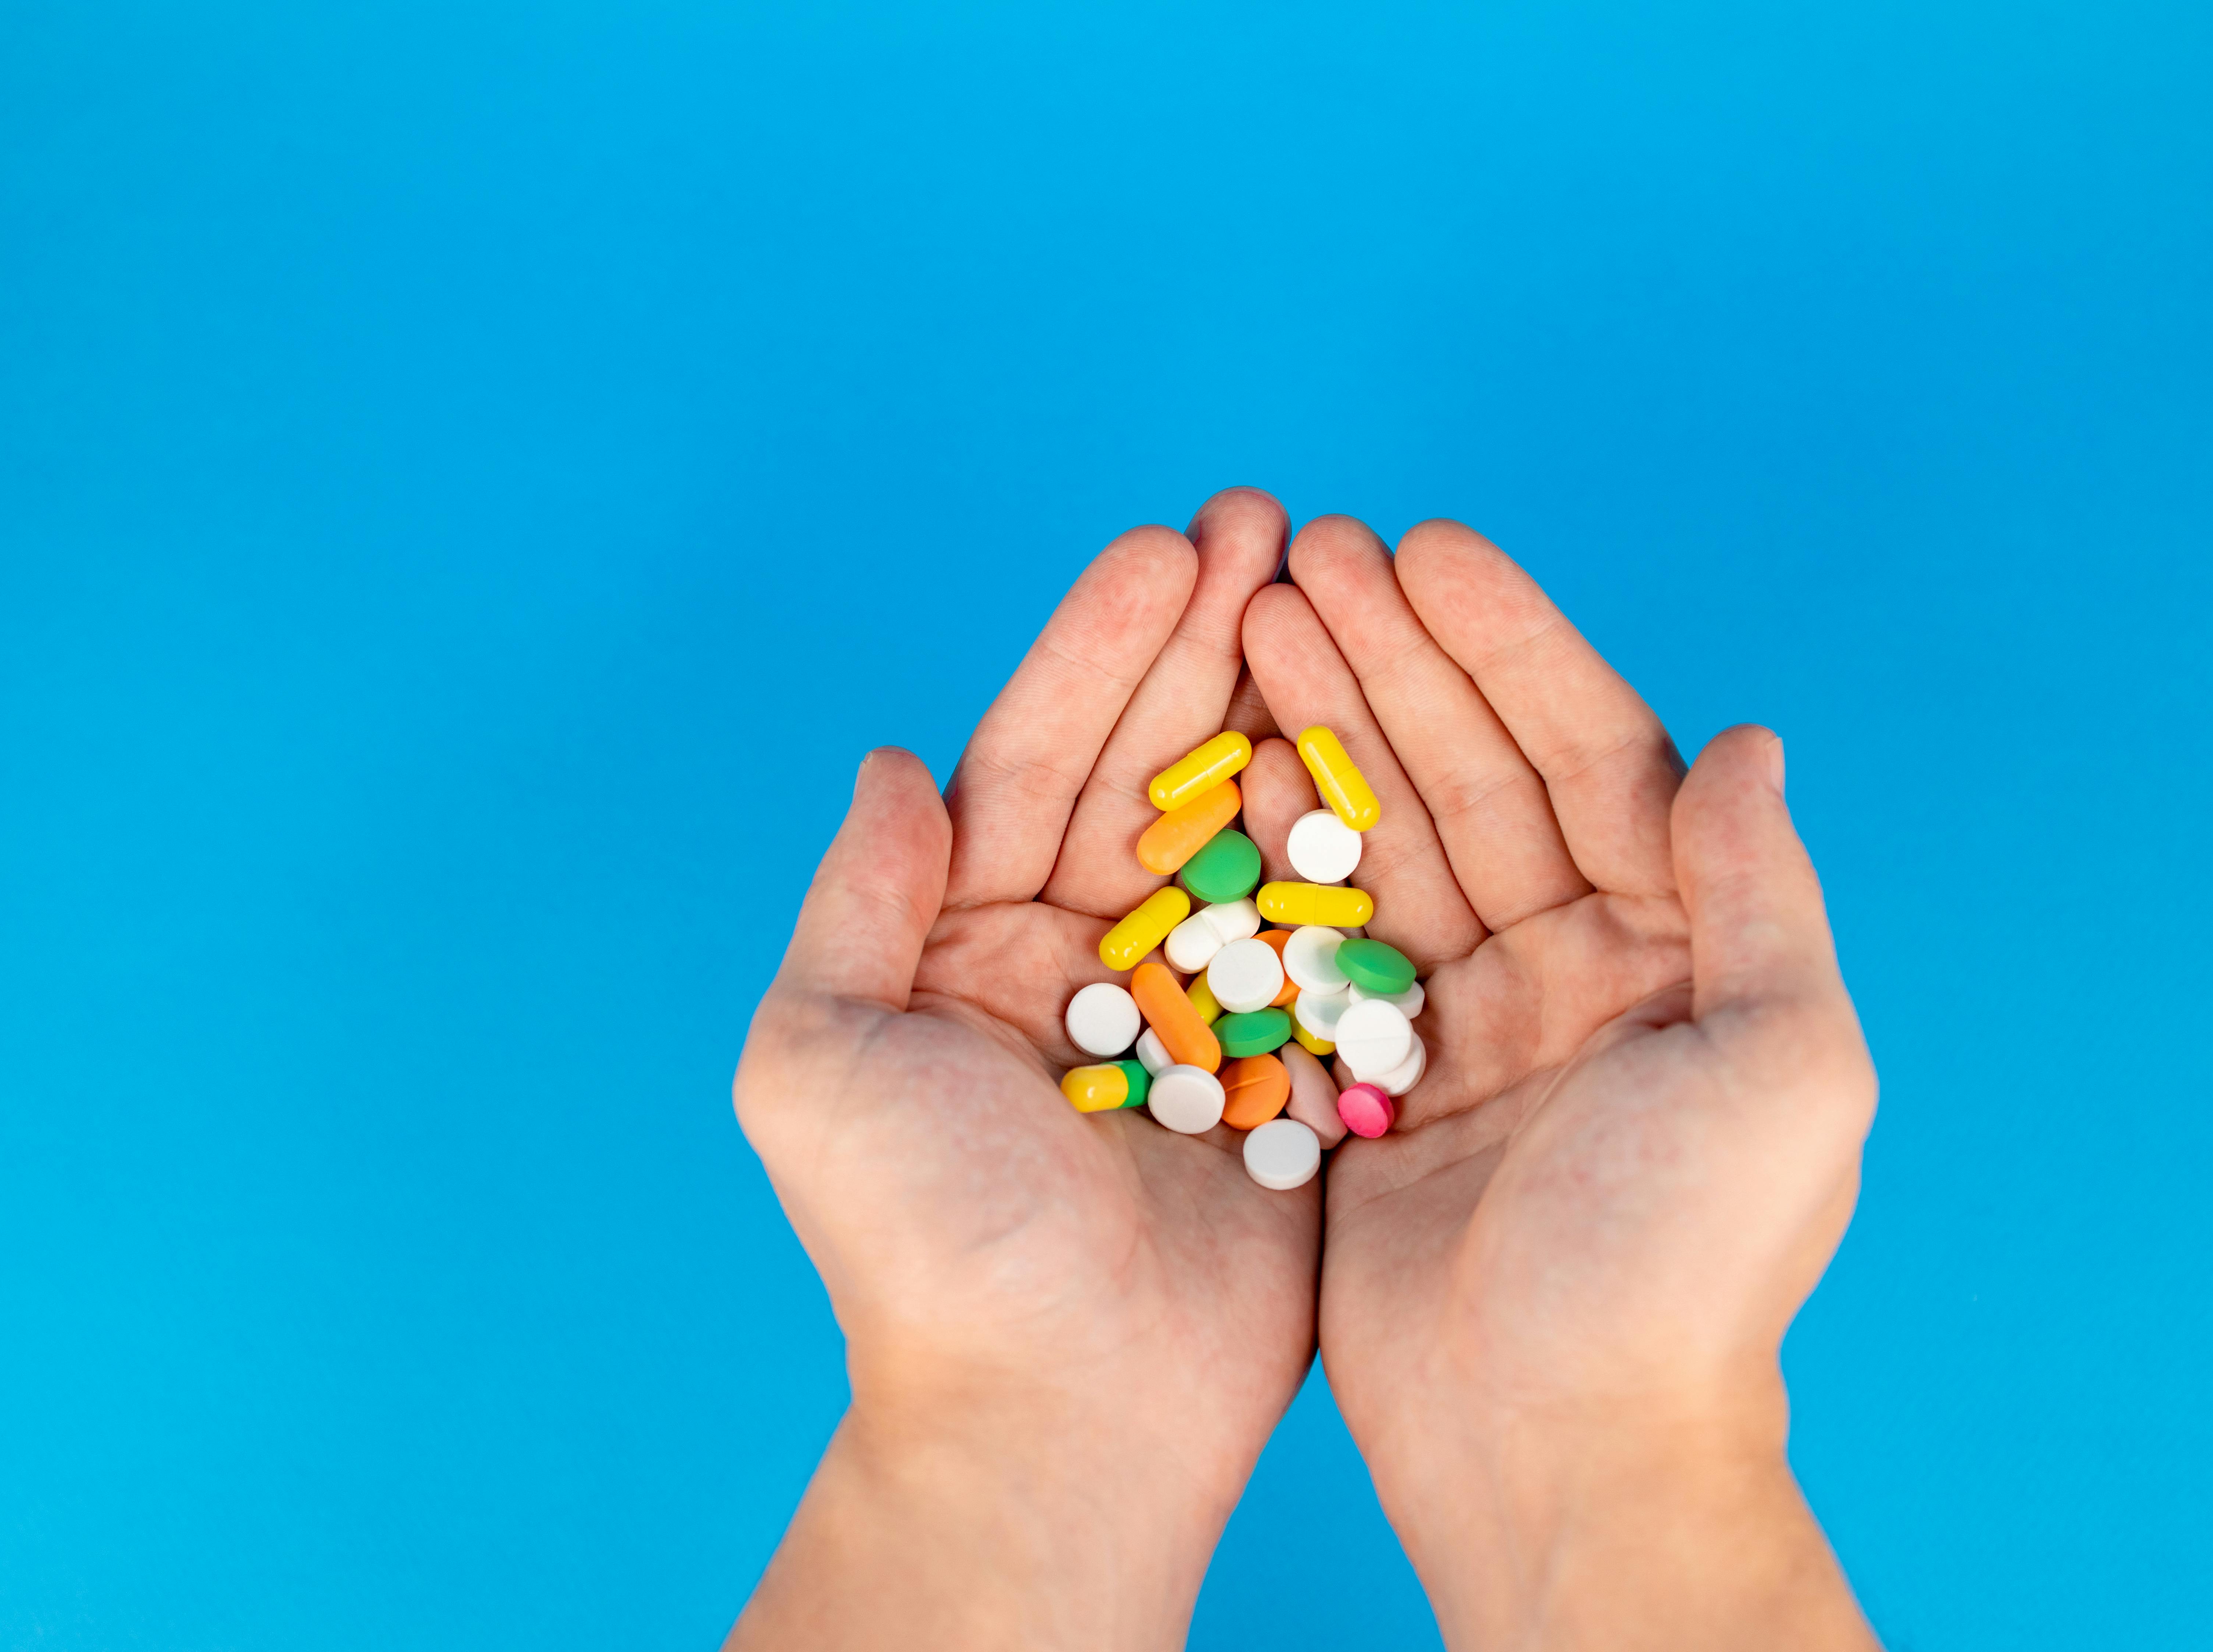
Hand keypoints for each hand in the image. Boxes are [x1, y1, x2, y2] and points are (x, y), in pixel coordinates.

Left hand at [726, 491, 1316, 1650]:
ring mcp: (1198, 1006)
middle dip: (1206, 642)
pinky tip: (1391, 733)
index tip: (1166, 546)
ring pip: (1247, 826)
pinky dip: (1357, 839)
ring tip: (1336, 584)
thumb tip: (893, 760)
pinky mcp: (1289, 1069)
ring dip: (1289, 707)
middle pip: (1152, 768)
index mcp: (973, 941)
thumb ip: (854, 906)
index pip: (1042, 760)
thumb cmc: (923, 1252)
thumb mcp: (821, 1063)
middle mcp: (1088, 956)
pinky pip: (1327, 933)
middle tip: (1268, 519)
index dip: (1101, 649)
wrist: (1057, 1418)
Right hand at [1243, 518, 1880, 1649]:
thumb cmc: (1689, 1267)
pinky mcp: (1376, 1079)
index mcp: (1679, 951)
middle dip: (1397, 657)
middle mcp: (1579, 968)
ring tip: (1254, 615)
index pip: (1591, 755)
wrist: (1561, 1446)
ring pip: (1392, 835)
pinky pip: (1325, 932)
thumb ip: (1763, 899)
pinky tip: (1231, 751)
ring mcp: (1469, 1019)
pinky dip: (1284, 843)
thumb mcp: (1788, 1067)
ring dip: (1329, 722)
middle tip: (1304, 551)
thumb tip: (1747, 740)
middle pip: (1478, 774)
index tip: (1422, 548)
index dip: (1510, 644)